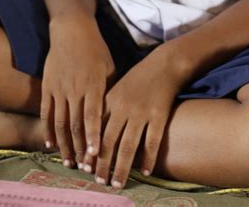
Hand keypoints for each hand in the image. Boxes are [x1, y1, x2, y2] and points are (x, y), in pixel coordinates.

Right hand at [41, 14, 114, 167]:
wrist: (71, 30)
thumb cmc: (95, 48)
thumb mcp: (109, 65)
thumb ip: (111, 89)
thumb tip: (116, 112)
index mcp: (93, 84)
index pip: (93, 116)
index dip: (93, 136)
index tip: (95, 154)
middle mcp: (75, 89)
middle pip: (76, 124)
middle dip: (80, 148)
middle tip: (84, 167)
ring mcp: (59, 89)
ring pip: (60, 122)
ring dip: (64, 144)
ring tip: (69, 162)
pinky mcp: (47, 87)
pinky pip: (46, 113)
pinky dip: (48, 130)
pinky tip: (51, 144)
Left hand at [85, 44, 185, 188]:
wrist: (164, 64)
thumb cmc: (138, 78)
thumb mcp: (117, 88)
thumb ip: (105, 108)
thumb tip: (93, 134)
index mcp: (110, 100)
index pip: (95, 130)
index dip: (89, 150)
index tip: (84, 168)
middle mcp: (123, 107)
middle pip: (109, 142)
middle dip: (103, 164)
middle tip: (99, 181)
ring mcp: (142, 112)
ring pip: (129, 146)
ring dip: (122, 168)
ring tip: (118, 183)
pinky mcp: (159, 114)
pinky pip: (152, 141)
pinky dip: (148, 158)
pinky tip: (145, 171)